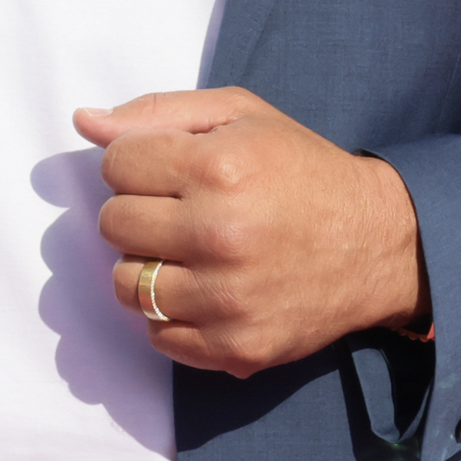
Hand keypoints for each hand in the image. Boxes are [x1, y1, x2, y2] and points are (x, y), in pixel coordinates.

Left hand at [77, 88, 425, 377]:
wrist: (377, 243)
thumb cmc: (301, 171)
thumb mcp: (242, 116)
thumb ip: (159, 112)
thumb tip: (83, 121)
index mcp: (219, 168)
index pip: (116, 165)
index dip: (139, 162)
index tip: (172, 170)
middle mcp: (219, 235)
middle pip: (115, 224)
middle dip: (140, 211)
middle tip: (184, 210)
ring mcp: (226, 299)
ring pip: (126, 286)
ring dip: (149, 266)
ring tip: (191, 252)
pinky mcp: (235, 348)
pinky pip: (158, 336)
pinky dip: (173, 315)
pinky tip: (209, 290)